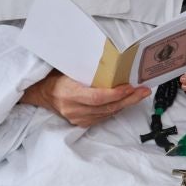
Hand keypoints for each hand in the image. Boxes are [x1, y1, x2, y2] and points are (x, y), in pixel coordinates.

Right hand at [21, 73, 148, 127]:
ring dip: (126, 104)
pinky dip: (116, 109)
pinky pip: (103, 117)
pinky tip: (125, 102)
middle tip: (143, 91)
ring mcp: (77, 118)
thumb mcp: (69, 70)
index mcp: (69, 93)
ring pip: (107, 113)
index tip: (129, 87)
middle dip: (128, 99)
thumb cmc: (57, 78)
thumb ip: (88, 71)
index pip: (96, 97)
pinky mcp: (81, 123)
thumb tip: (113, 62)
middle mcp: (73, 108)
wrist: (42, 93)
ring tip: (139, 95)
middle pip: (106, 107)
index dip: (115, 94)